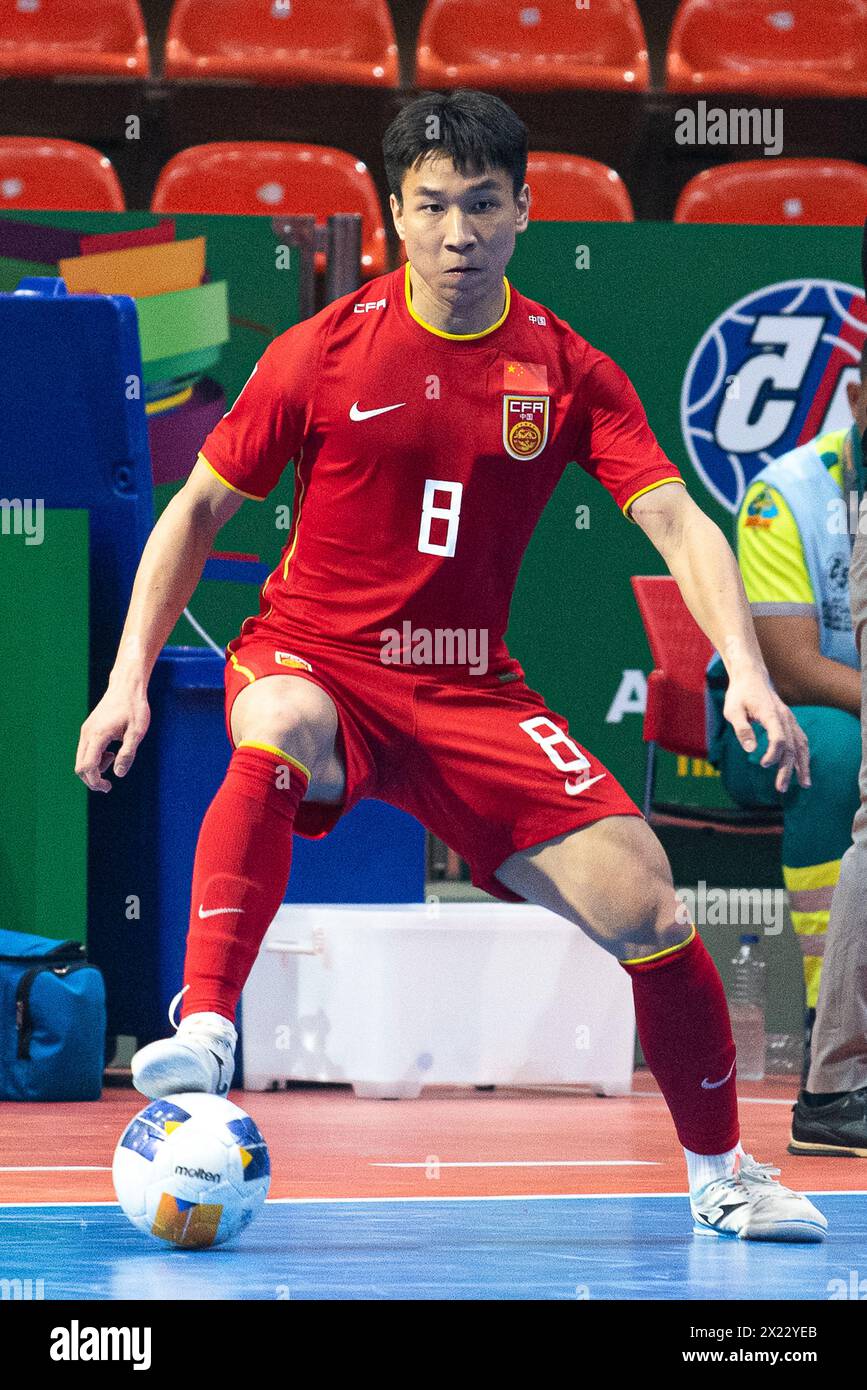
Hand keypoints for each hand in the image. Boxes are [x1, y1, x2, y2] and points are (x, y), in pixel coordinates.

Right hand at [75, 682, 150, 792]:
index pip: (88, 766)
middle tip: (108, 786)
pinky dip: (95, 758)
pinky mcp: (88, 729)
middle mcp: (87, 734)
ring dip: (94, 768)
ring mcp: (86, 731)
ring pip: (81, 758)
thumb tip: (119, 774)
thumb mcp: (137, 732)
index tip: (108, 787)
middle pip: (79, 766)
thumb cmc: (134, 708)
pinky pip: (85, 750)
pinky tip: (110, 752)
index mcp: (98, 735)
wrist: (126, 687)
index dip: (95, 782)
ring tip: (114, 758)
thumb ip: (128, 754)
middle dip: (91, 779)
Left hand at [723, 666, 810, 793]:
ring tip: (805, 784)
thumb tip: (749, 750)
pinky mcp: (789, 721)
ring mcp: (790, 719)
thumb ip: (741, 729)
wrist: (751, 676)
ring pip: (801, 745)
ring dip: (803, 765)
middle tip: (781, 788)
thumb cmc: (739, 694)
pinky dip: (803, 755)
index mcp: (771, 714)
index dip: (774, 754)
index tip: (763, 765)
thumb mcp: (733, 710)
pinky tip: (803, 769)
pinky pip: (801, 740)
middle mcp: (785, 717)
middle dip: (788, 769)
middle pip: (791, 747)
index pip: (780, 738)